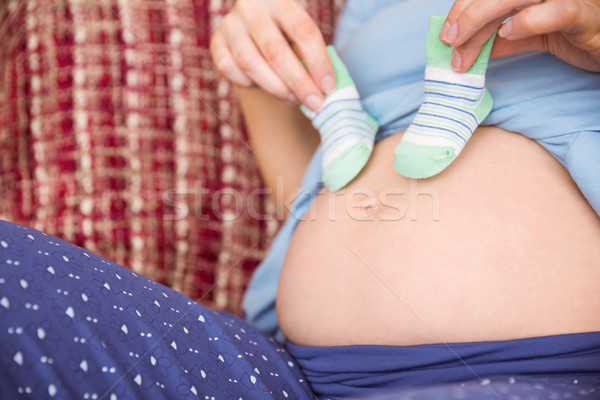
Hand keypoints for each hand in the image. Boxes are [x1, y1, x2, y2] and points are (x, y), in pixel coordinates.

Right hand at [210, 0, 335, 110]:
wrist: (255, 26)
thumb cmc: (286, 33)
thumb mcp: (301, 34)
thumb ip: (311, 55)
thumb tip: (327, 88)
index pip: (303, 31)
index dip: (318, 62)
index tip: (329, 87)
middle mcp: (251, 7)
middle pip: (276, 51)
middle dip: (299, 82)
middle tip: (315, 103)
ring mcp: (230, 24)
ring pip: (251, 63)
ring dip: (277, 87)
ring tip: (294, 99)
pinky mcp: (216, 42)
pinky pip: (231, 70)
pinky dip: (251, 83)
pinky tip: (267, 85)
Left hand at [439, 0, 599, 72]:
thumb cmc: (578, 34)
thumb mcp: (534, 34)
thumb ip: (503, 38)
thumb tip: (466, 47)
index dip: (465, 6)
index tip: (446, 32)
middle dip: (468, 13)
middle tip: (448, 40)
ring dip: (483, 18)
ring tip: (462, 42)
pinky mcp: (585, 15)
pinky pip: (557, 12)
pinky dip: (528, 21)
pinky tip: (507, 33)